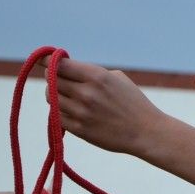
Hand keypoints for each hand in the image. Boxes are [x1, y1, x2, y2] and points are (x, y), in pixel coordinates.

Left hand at [40, 56, 163, 155]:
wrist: (147, 132)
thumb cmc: (133, 103)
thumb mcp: (116, 78)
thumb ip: (90, 72)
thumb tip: (65, 69)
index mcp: (97, 76)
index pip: (58, 64)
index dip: (49, 61)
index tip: (47, 61)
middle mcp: (87, 93)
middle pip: (52, 80)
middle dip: (53, 78)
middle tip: (60, 81)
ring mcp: (82, 113)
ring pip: (51, 98)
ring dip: (55, 96)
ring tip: (67, 97)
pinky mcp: (80, 130)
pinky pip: (57, 116)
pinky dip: (60, 112)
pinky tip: (72, 111)